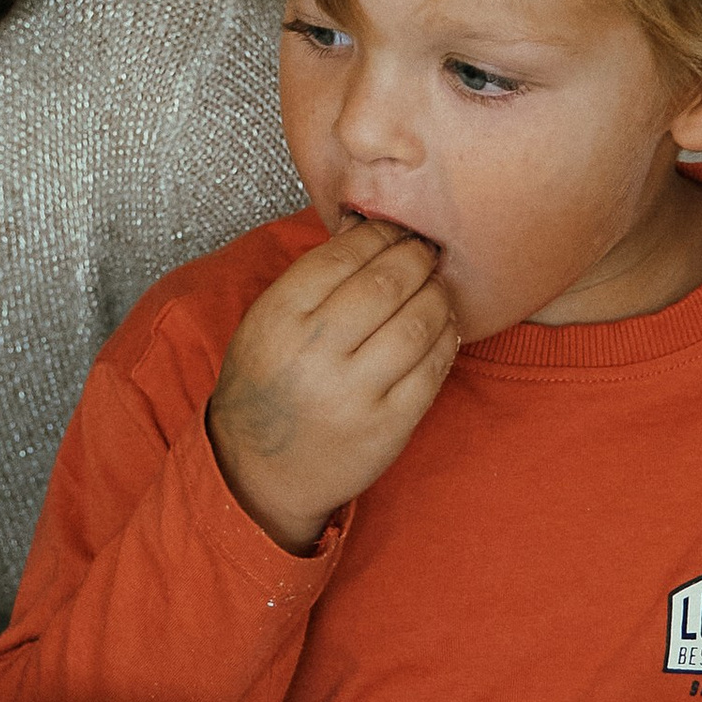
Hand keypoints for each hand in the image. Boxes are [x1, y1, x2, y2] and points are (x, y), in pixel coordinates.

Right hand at [206, 218, 458, 553]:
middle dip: (416, 257)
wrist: (256, 472)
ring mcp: (353, 393)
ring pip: (416, 323)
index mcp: (279, 318)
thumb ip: (309, 283)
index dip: (379, 234)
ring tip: (436, 288)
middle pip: (387, 283)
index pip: (342, 255)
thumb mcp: (264, 326)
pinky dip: (445, 340)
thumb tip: (367, 229)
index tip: (395, 229)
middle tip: (426, 251)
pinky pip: (432, 370)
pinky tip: (442, 328)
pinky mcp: (386, 426)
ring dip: (436, 296)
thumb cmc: (265, 389)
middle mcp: (315, 353)